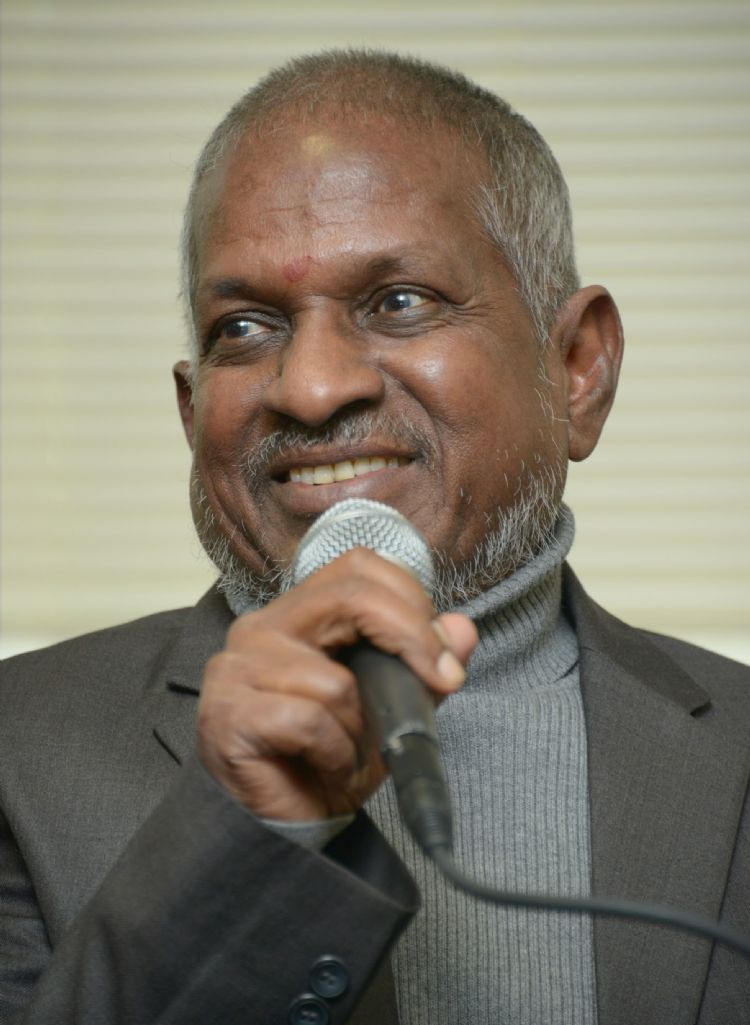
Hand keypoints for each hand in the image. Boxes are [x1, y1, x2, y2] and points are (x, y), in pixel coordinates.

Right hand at [197, 548, 477, 820]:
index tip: (442, 654)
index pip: (356, 567)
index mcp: (298, 614)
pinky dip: (335, 753)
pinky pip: (311, 721)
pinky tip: (323, 766)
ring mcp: (235, 668)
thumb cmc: (333, 759)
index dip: (409, 600)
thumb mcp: (394, 708)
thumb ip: (423, 664)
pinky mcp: (229, 714)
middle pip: (349, 596)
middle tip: (440, 682)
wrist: (290, 828)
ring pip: (336, 680)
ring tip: (346, 751)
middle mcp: (260, 627)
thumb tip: (461, 629)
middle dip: (409, 638)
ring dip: (360, 727)